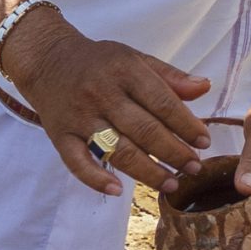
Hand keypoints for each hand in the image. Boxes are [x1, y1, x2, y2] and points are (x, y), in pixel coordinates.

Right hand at [4, 12, 211, 196]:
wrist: (46, 58)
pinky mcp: (60, 135)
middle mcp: (101, 94)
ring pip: (118, 150)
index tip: (204, 142)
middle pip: (144, 130)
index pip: (162, 102)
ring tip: (170, 184)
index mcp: (124, 71)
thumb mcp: (133, 58)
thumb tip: (204, 87)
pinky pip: (77, 162)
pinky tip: (117, 191)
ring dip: (147, 172)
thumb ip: (169, 76)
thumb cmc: (98, 61)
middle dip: (174, 153)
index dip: (186, 125)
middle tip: (194, 168)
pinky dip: (96, 179)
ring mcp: (79, 117)